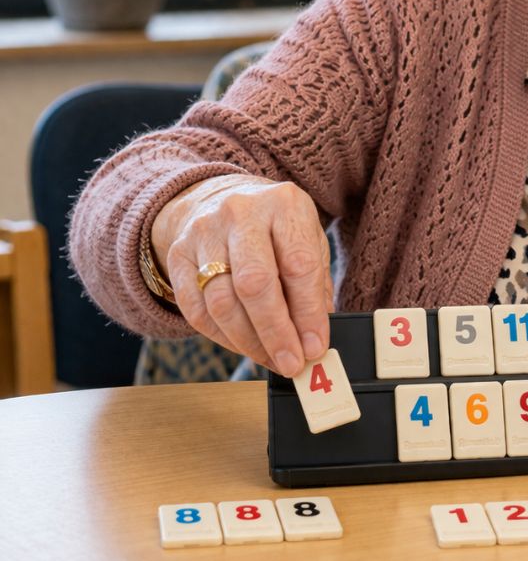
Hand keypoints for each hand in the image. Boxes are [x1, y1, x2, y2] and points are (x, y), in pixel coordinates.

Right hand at [152, 174, 332, 377]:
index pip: (298, 265)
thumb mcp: (308, 241)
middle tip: (291, 362)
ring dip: (248, 342)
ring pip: (221, 302)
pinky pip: (196, 310)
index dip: (308, 312)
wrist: (223, 198)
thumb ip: (315, 286)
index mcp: (284, 205)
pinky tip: (244, 346)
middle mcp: (241, 213)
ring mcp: (203, 232)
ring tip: (271, 359)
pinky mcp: (178, 254)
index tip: (315, 346)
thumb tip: (315, 339)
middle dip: (275, 333)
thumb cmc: (277, 227)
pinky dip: (222, 337)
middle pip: (254, 283)